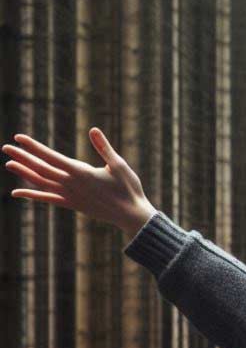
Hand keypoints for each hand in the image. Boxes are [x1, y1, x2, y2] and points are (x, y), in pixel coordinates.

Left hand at [3, 127, 155, 236]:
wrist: (132, 216)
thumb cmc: (129, 190)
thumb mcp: (119, 166)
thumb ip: (104, 148)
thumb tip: (93, 130)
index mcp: (82, 173)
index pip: (53, 158)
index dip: (35, 148)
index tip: (19, 138)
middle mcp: (73, 186)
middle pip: (43, 170)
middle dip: (24, 158)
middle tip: (6, 148)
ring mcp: (71, 197)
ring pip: (42, 184)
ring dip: (25, 174)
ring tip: (9, 164)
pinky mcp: (73, 205)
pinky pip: (48, 199)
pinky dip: (32, 195)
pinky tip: (17, 193)